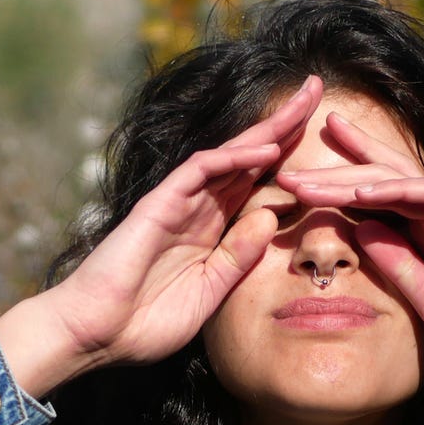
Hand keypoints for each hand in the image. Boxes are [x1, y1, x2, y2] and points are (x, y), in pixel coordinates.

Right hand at [0, 77, 323, 394]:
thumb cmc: (146, 322)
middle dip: (284, 123)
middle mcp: (198, 208)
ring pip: (229, 154)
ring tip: (304, 103)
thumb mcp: (209, 291)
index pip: (256, 182)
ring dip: (267, 129)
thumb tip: (271, 216)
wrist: (97, 335)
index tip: (326, 141)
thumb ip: (239, 257)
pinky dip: (233, 158)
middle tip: (318, 89)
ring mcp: (178, 203)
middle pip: (248, 156)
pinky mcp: (159, 204)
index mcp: (212, 230)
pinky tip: (266, 150)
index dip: (289, 156)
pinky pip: (200, 171)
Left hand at [277, 111, 423, 387]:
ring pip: (397, 181)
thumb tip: (359, 229)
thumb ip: (396, 264)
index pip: (375, 200)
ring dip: (349, 175)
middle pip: (379, 178)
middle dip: (335, 165)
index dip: (336, 186)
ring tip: (307, 174)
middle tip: (286, 156)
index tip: (295, 182)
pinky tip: (359, 189)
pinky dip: (395, 189)